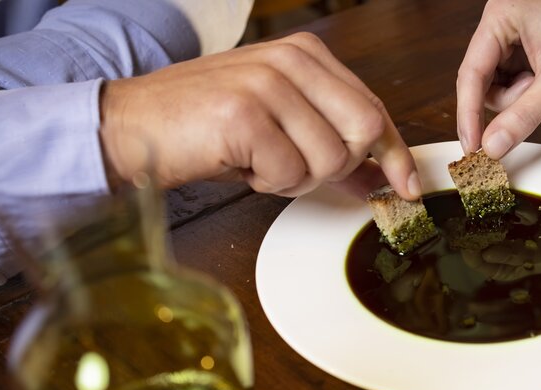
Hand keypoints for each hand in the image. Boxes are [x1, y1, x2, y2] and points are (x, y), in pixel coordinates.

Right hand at [99, 32, 420, 199]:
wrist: (133, 126)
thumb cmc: (205, 126)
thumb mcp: (279, 125)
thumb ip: (330, 141)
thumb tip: (378, 175)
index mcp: (305, 55)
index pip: (373, 107)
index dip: (393, 152)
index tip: (407, 183)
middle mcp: (291, 61)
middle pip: (364, 131)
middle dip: (339, 167)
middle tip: (295, 167)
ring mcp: (268, 85)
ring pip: (329, 159)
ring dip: (296, 178)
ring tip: (258, 161)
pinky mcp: (245, 116)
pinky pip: (290, 174)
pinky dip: (268, 183)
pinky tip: (241, 165)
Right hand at [456, 0, 540, 158]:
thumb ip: (521, 117)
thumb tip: (492, 147)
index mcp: (501, 16)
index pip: (471, 73)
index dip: (469, 114)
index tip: (471, 147)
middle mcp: (500, 19)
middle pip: (481, 80)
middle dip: (509, 99)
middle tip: (537, 94)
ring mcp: (509, 31)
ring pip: (494, 83)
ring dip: (518, 95)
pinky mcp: (520, 43)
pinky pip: (508, 78)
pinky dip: (525, 89)